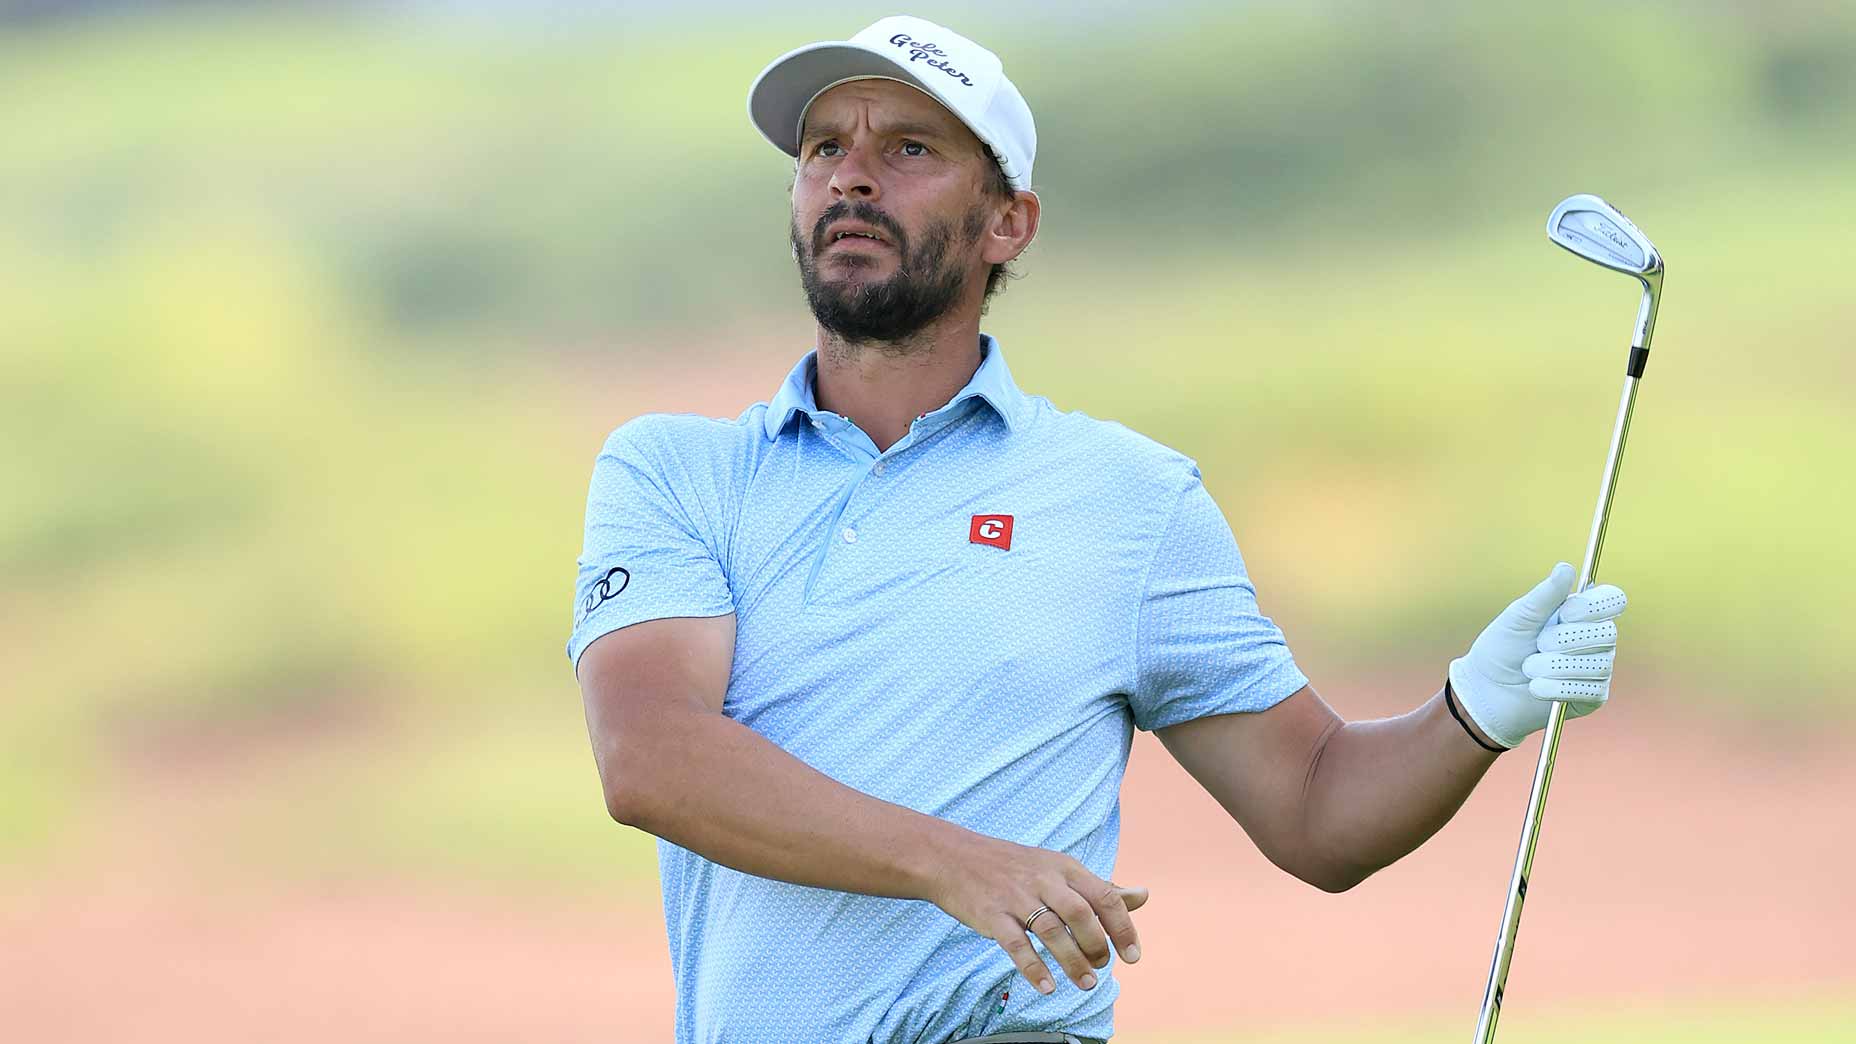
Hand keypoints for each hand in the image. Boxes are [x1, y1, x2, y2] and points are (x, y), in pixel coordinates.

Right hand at [926, 834, 1146, 995]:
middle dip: (1097, 945)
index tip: (1133, 956)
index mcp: (1064, 868)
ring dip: (1072, 962)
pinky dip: (1033, 968)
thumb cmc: (1014, 868)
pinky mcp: (992, 915)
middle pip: (1081, 913)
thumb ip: (1100, 887)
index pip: (1105, 895)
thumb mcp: (1059, 869)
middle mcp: (1043, 880)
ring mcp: (1016, 897)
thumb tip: (1143, 895)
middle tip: (1101, 967)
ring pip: (1051, 931)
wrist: (953, 858)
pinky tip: (1047, 987)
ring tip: (1086, 984)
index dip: (1123, 928)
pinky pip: (1016, 945)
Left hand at [1449, 562, 1627, 749]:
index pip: (1613, 600)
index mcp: (1581, 613)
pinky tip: (1536, 687)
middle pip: (1607, 633)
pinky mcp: (1593, 696)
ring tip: (1528, 668)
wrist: (1487, 690)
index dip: (1594, 607)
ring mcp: (1597, 668)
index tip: (1565, 614)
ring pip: (1597, 664)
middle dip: (1566, 640)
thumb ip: (1545, 595)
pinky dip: (1557, 688)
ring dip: (1554, 666)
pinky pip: (1590, 690)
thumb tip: (1566, 568)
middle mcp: (1596, 638)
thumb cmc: (1502, 648)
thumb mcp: (1519, 616)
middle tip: (1538, 645)